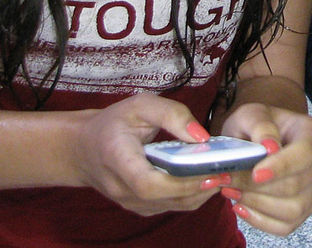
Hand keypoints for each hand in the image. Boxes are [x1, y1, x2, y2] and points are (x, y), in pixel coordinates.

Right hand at [73, 92, 221, 215]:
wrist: (84, 149)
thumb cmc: (114, 123)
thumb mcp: (140, 105)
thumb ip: (172, 114)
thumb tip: (202, 136)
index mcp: (117, 158)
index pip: (148, 183)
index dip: (180, 182)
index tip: (208, 170)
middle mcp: (122, 188)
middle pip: (164, 199)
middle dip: (199, 187)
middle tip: (227, 170)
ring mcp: (130, 202)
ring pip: (171, 206)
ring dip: (200, 193)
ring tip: (223, 173)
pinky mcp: (140, 207)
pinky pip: (170, 206)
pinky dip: (192, 195)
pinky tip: (207, 178)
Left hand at [217, 103, 311, 235]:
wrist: (255, 139)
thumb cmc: (255, 125)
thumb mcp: (251, 114)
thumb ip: (260, 125)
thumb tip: (270, 147)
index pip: (304, 154)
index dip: (281, 167)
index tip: (255, 174)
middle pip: (295, 185)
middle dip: (256, 187)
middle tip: (226, 179)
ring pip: (292, 210)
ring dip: (256, 203)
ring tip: (232, 190)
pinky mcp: (304, 209)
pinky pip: (285, 226)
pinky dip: (260, 220)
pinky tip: (242, 205)